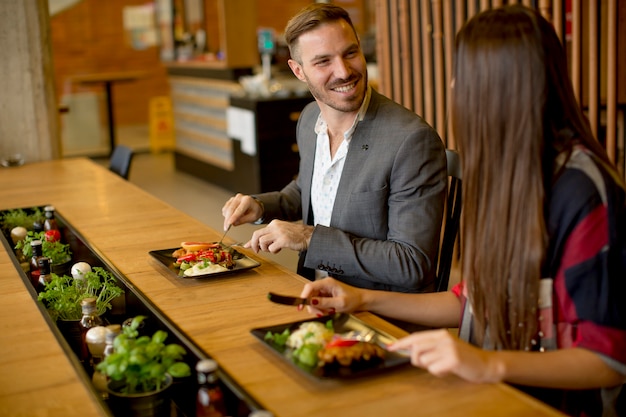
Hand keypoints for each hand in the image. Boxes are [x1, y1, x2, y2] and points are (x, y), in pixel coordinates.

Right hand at [221, 193, 262, 229]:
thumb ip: (243, 220)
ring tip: (229, 224)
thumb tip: (234, 223)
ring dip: (226, 218)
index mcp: (247, 200)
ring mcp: (234, 198)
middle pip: (231, 209)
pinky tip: (230, 218)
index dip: (233, 217)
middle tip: (226, 228)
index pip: (239, 209)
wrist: (253, 206)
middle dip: (227, 220)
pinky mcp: (230, 201)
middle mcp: (240, 197)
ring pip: (226, 209)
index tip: (229, 223)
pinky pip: (225, 209)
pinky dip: (226, 215)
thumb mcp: (253, 217)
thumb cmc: (254, 211)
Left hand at [245, 220, 312, 253]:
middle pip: (256, 235)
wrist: (308, 236)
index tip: (247, 246)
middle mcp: (275, 226)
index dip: (251, 241)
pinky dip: (273, 251)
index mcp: (273, 224)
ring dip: (266, 249)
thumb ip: (268, 237)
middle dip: (254, 245)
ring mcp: (279, 233)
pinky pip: (271, 248)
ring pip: (262, 242)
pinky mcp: (283, 240)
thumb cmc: (295, 236)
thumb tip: (253, 244)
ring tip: (273, 249)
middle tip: (257, 250)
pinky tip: (279, 249)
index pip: (257, 231)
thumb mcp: (279, 233)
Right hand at [297, 277, 365, 315]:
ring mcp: (324, 291)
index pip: (309, 287)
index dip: (303, 296)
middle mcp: (324, 285)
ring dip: (318, 308)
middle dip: (313, 306)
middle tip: (320, 314)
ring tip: (329, 312)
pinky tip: (329, 311)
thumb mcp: (340, 303)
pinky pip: (318, 303)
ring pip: (313, 300)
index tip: (301, 307)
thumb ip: (325, 302)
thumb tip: (311, 302)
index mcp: (327, 283)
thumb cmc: (353, 300)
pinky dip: (321, 309)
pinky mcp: (326, 296)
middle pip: (310, 295)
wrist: (362, 301)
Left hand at [387, 329, 503, 382]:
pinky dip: (439, 373)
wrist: (486, 364)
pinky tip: (449, 370)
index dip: (401, 343)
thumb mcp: (445, 348)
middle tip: (429, 364)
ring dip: (431, 367)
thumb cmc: (463, 358)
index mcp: (440, 333)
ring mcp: (449, 348)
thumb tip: (409, 351)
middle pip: (416, 349)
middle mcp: (443, 338)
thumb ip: (429, 347)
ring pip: (424, 361)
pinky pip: (434, 369)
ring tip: (443, 366)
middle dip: (417, 360)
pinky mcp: (453, 360)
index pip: (415, 337)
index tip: (390, 347)